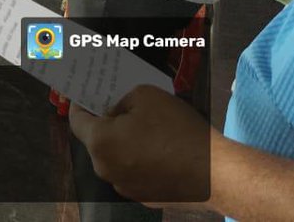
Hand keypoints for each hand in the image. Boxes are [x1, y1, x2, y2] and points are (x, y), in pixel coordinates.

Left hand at [69, 85, 213, 207]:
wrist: (216, 174)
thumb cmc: (177, 130)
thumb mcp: (145, 95)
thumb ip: (121, 101)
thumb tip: (114, 112)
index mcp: (100, 143)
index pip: (77, 121)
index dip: (80, 104)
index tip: (85, 94)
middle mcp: (106, 170)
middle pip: (97, 141)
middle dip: (106, 123)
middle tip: (120, 106)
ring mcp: (126, 188)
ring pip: (116, 158)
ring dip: (124, 143)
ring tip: (145, 127)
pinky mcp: (146, 199)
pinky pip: (135, 173)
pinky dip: (140, 160)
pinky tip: (160, 150)